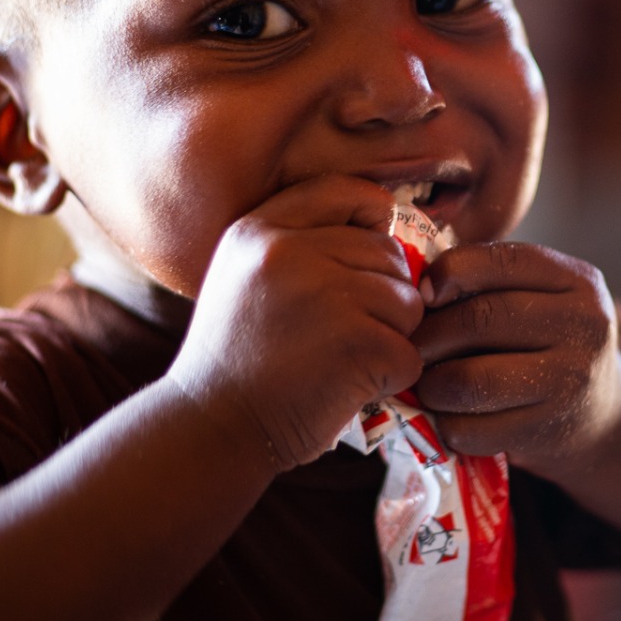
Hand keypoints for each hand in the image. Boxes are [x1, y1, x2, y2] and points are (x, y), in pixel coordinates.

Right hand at [166, 176, 422, 470]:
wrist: (211, 428)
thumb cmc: (235, 360)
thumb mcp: (244, 277)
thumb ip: (300, 245)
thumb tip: (388, 231)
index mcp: (260, 230)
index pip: (347, 191)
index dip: (372, 219)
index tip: (366, 260)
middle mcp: (290, 252)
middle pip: (389, 254)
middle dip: (384, 296)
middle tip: (347, 334)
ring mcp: (326, 296)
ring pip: (408, 303)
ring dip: (390, 338)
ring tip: (344, 361)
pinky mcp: (357, 344)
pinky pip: (409, 354)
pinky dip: (390, 378)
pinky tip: (350, 388)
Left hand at [410, 243, 620, 473]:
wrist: (601, 416)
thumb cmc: (550, 346)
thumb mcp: (542, 299)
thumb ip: (492, 281)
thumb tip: (418, 287)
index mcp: (578, 282)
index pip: (503, 260)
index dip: (451, 271)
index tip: (424, 293)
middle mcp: (582, 327)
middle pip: (479, 319)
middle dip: (429, 334)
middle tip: (412, 346)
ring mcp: (568, 382)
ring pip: (468, 380)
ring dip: (431, 384)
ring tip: (428, 382)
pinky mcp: (546, 432)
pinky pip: (470, 427)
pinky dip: (448, 423)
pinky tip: (454, 415)